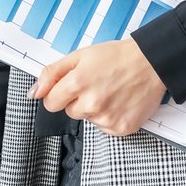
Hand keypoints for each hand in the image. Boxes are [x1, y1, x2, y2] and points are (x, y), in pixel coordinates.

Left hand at [32, 38, 166, 136]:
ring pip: (87, 120)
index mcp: (77, 84)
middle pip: (69, 112)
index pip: (50, 103)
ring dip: (95, 109)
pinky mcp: (122, 129)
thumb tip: (34, 92)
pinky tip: (119, 102)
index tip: (70, 87)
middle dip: (78, 100)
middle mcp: (91, 104)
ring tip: (110, 91)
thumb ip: (51, 74)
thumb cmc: (116, 57)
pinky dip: (110, 117)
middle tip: (96, 85)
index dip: (59, 94)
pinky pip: (105, 128)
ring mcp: (107, 119)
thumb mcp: (78, 56)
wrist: (151, 63)